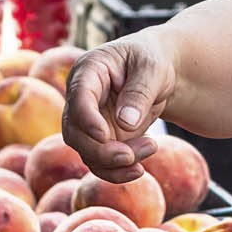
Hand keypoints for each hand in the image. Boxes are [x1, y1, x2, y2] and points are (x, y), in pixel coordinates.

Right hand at [62, 30, 175, 182]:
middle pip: (75, 132)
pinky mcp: (100, 139)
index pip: (78, 96)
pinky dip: (118, 170)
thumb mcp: (152, 68)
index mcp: (88, 70)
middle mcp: (80, 98)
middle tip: (130, 156)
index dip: (87, 118)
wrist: (155, 72)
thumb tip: (126, 123)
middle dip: (100, 150)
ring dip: (115, 163)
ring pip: (87, 152)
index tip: (104, 135)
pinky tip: (139, 169)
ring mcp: (88, 121)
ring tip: (151, 148)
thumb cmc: (151, 61)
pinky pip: (100, 162)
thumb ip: (139, 92)